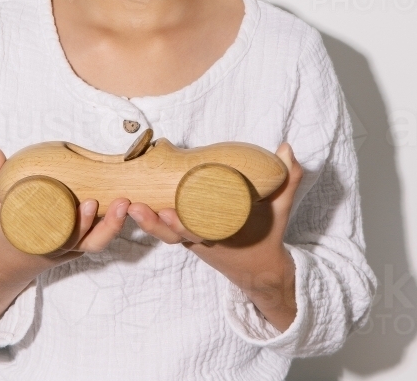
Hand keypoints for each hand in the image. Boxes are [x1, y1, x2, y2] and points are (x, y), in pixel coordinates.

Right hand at [0, 148, 130, 336]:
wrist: (7, 261)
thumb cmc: (0, 232)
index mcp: (43, 244)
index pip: (69, 240)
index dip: (82, 225)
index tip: (90, 204)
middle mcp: (63, 247)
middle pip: (93, 242)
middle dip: (108, 226)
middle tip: (119, 203)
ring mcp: (74, 245)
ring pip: (102, 241)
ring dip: (116, 224)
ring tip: (127, 202)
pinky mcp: (82, 238)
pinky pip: (102, 233)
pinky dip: (115, 222)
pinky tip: (127, 198)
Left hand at [126, 142, 302, 331]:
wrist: (261, 269)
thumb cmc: (267, 235)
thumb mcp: (280, 209)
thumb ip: (286, 179)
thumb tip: (286, 148)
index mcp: (222, 237)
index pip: (197, 233)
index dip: (181, 225)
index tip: (168, 213)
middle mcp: (203, 240)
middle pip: (172, 235)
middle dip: (154, 224)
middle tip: (137, 207)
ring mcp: (193, 238)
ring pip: (164, 234)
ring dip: (146, 222)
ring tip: (130, 205)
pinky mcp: (187, 233)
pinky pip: (166, 229)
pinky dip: (150, 220)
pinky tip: (132, 203)